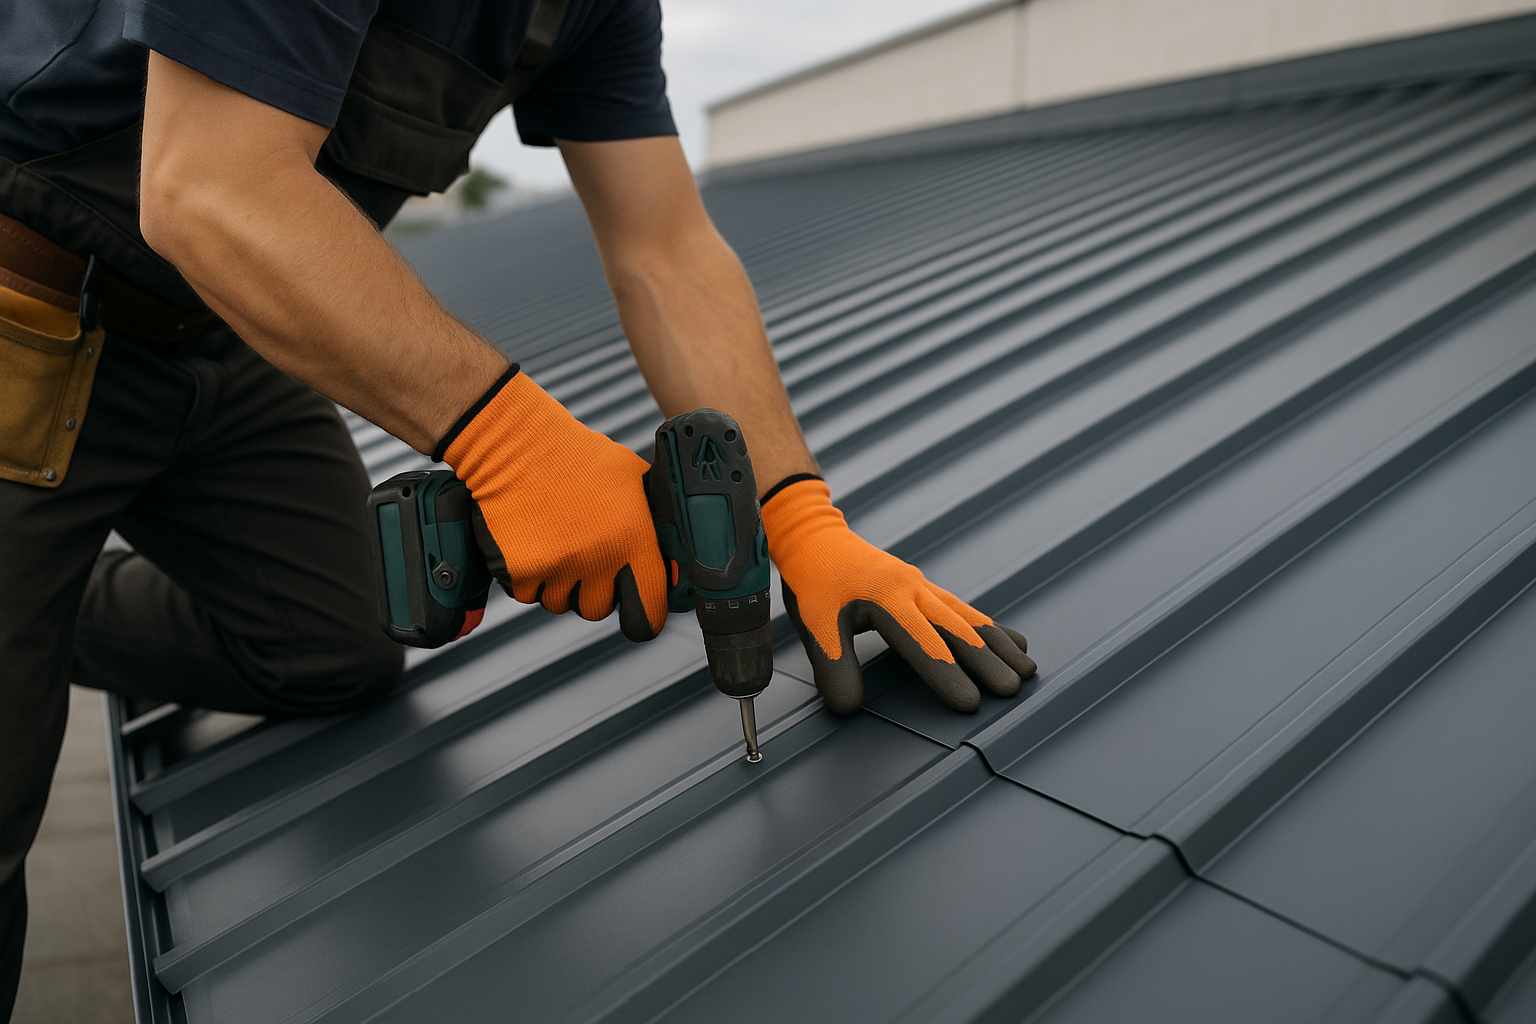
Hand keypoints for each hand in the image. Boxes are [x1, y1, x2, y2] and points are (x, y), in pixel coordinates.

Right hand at [440, 367, 667, 640]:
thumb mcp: (633, 477)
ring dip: (558, 583)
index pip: (649, 610)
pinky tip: (531, 542)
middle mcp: (598, 559)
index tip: (641, 611)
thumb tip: (672, 550)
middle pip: (597, 609)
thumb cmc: (577, 456)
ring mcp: (557, 567)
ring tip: (555, 541)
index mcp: (633, 539)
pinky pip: (527, 594)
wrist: (517, 443)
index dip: (646, 615)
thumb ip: (653, 517)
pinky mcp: (520, 570)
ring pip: (559, 603)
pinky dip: (526, 577)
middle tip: (584, 558)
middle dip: (592, 591)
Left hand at [761, 478, 1034, 713]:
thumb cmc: (814, 582)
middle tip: (1012, 690)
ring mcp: (923, 586)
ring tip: (1026, 670)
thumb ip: (833, 665)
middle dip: (987, 662)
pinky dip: (990, 627)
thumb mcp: (814, 623)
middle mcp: (913, 589)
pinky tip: (1014, 642)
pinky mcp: (925, 588)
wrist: (816, 537)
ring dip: (998, 645)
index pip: (922, 642)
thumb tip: (848, 706)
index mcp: (886, 597)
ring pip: (968, 618)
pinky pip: (964, 608)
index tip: (970, 702)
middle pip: (957, 629)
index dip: (946, 674)